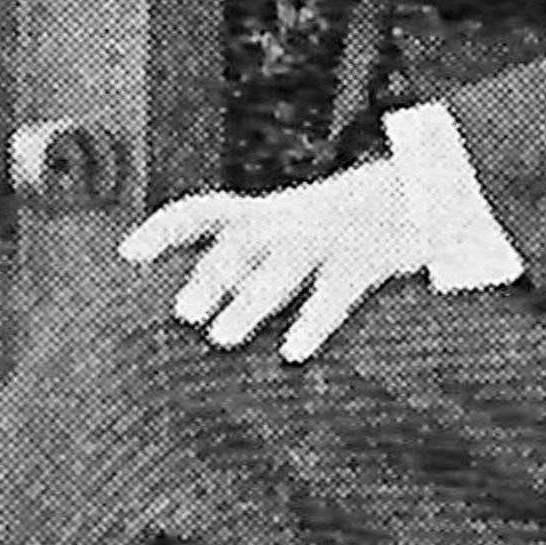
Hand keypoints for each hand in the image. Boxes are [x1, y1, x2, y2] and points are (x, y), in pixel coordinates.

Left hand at [123, 163, 425, 362]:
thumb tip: (198, 310)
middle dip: (209, 276)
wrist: (418, 194)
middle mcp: (287, 223)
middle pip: (239, 244)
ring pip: (282, 268)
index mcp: (264, 215)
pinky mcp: (365, 260)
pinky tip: (293, 351)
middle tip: (181, 313)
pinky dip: (313, 320)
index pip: (202, 211)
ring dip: (250, 301)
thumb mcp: (288, 234)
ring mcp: (326, 239)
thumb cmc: (337, 232)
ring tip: (221, 338)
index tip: (127, 253)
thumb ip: (248, 264)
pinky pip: (335, 292)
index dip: (163, 229)